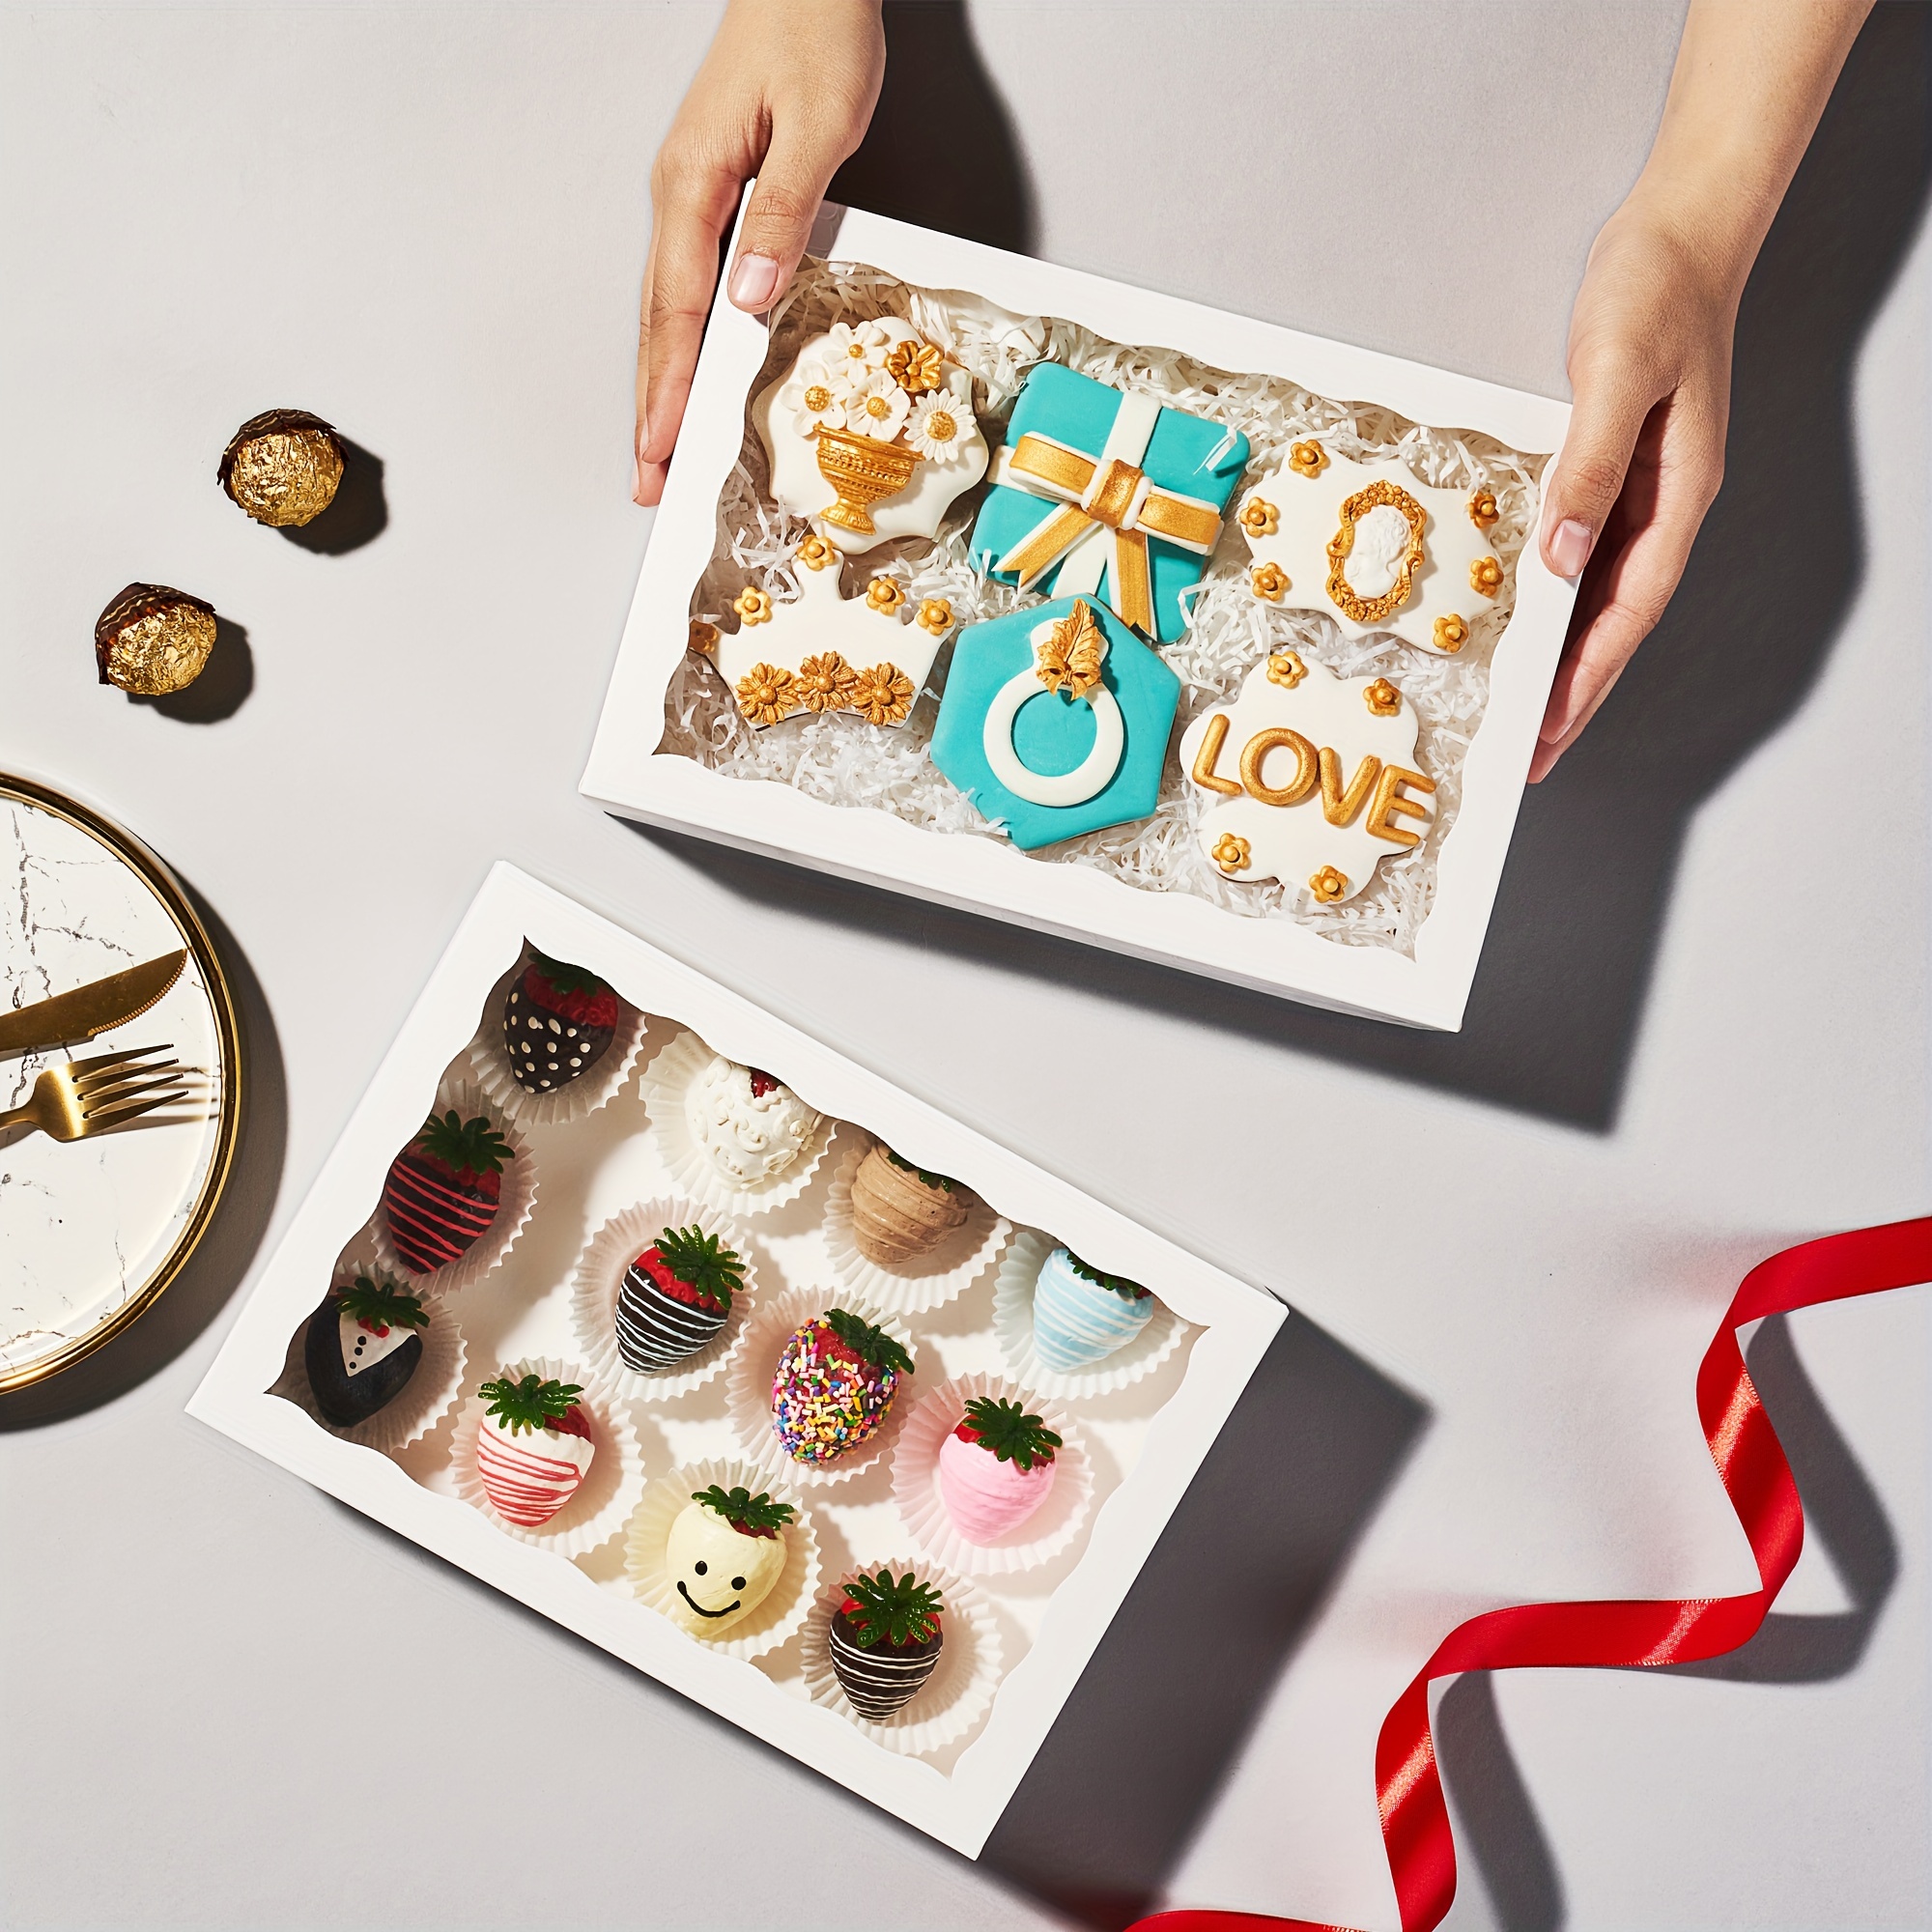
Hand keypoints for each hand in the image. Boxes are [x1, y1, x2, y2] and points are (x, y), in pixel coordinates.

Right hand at [634, 0, 884, 506]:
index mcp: (695, 185)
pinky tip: (693, 378)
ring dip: (663, 384)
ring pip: (668, 311)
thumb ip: (785, 212)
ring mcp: (691, 197)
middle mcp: (680, 197)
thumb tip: (751, 298)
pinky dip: (685, 343)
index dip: (666, 390)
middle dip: (651, 408)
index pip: (675, 309)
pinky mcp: (713, 194)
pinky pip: (689, 286)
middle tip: (648, 483)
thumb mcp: (816, 126)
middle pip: (657, 324)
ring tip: (661, 451)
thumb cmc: (816, 33)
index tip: (659, 452)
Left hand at [1529, 199, 1736, 780]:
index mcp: (1677, 494)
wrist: (1677, 228)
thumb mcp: (1615, 376)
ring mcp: (1642, 487)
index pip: (1627, 612)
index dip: (1587, 678)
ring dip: (1562, 651)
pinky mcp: (1614, 465)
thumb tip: (1563, 557)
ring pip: (1598, 593)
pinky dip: (1553, 594)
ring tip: (1520, 709)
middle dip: (1574, 689)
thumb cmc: (1655, 291)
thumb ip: (1591, 467)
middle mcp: (1663, 503)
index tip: (1550, 732)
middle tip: (1529, 752)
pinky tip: (1522, 618)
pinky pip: (1581, 549)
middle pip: (1615, 620)